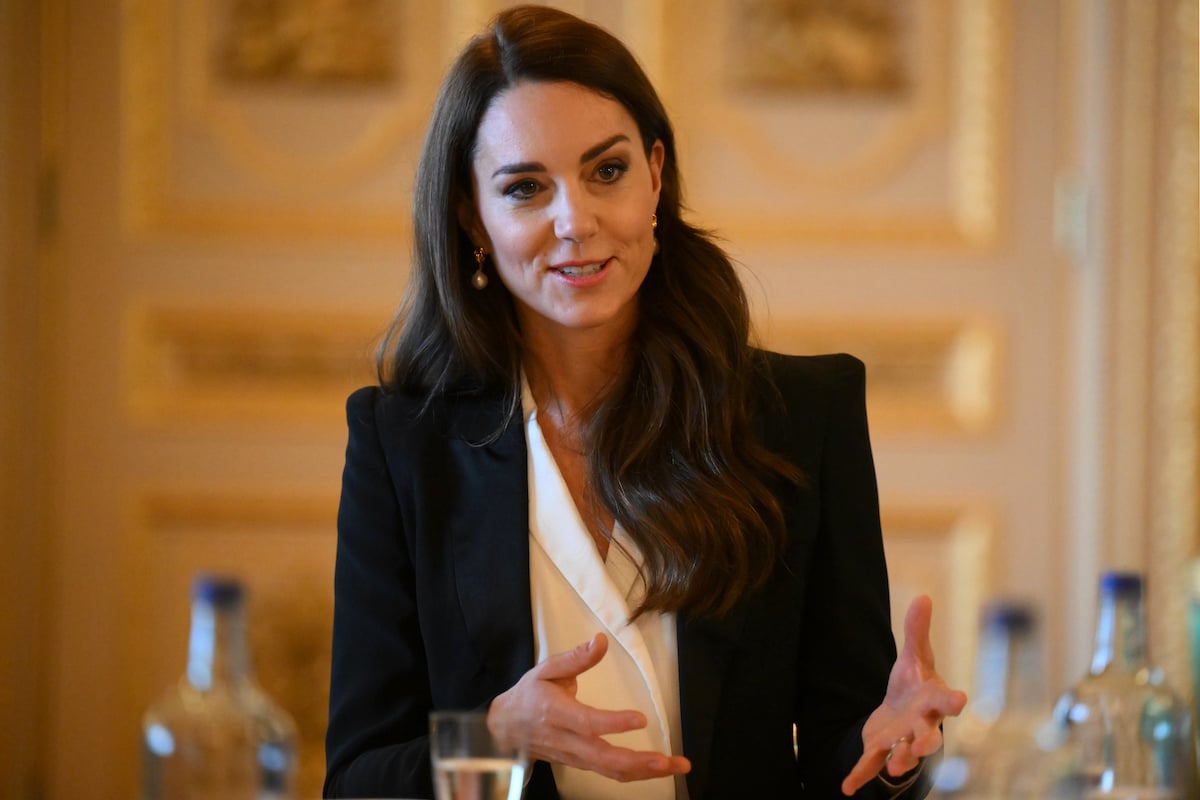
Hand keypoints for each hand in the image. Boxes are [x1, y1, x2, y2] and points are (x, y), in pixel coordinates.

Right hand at [487, 632, 690, 781]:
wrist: (506, 728)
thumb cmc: (528, 696)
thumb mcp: (546, 669)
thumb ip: (576, 658)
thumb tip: (601, 641)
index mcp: (558, 714)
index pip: (588, 723)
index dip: (614, 723)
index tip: (640, 719)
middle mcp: (569, 741)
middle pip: (605, 759)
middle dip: (639, 761)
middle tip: (668, 760)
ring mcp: (576, 757)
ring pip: (611, 770)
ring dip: (645, 771)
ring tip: (675, 765)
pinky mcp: (582, 763)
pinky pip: (610, 773)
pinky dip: (636, 773)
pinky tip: (658, 769)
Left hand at [841, 595, 967, 795]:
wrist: (902, 713)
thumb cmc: (914, 685)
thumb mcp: (915, 657)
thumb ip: (917, 631)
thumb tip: (923, 596)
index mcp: (932, 701)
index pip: (945, 701)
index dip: (952, 701)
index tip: (960, 700)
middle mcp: (921, 726)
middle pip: (928, 736)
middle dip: (925, 742)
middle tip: (923, 746)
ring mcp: (901, 741)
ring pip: (903, 754)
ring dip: (899, 760)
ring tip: (893, 766)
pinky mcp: (880, 750)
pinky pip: (870, 765)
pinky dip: (859, 776)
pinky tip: (846, 788)